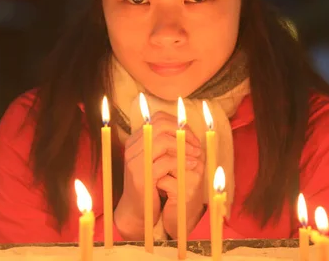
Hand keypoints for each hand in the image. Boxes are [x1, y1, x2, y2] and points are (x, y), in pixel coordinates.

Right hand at [114, 112, 200, 239]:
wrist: (136, 210)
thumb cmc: (150, 183)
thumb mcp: (155, 160)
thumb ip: (165, 144)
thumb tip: (186, 128)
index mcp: (135, 140)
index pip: (158, 118)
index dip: (178, 124)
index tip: (191, 135)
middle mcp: (132, 148)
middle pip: (160, 125)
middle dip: (183, 132)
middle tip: (196, 144)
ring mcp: (135, 162)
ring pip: (162, 140)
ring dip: (184, 145)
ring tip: (196, 154)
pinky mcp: (142, 177)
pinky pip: (165, 162)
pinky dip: (182, 161)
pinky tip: (192, 165)